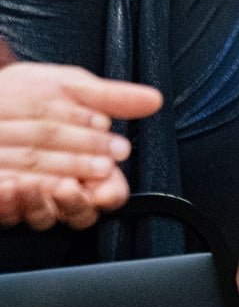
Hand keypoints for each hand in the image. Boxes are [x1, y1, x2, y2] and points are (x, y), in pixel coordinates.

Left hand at [0, 63, 159, 230]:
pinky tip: (7, 185)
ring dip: (38, 204)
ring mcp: (28, 197)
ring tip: (30, 183)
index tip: (105, 182)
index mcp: (89, 165)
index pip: (111, 193)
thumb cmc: (28, 95)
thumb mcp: (71, 88)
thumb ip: (111, 98)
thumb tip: (154, 99)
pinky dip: (7, 203)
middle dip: (74, 201)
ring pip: (42, 218)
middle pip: (80, 213)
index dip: (110, 193)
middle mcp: (62, 186)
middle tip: (68, 184)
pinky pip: (5, 212)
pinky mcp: (1, 200)